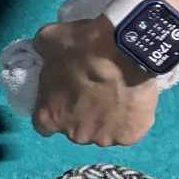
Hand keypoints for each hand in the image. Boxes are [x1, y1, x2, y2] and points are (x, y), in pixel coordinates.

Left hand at [32, 16, 158, 145]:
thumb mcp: (49, 40)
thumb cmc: (82, 47)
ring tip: (118, 94)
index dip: (55, 108)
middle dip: (82, 114)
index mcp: (48, 117)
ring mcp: (104, 139)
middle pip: (76, 129)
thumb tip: (43, 49)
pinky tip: (135, 101)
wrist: (125, 49)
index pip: (44, 123)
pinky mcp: (131, 136)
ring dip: (107, 118)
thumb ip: (43, 51)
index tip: (65, 96)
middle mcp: (74, 135)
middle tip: (95, 91)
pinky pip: (130, 129)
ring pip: (104, 131)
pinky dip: (132, 118)